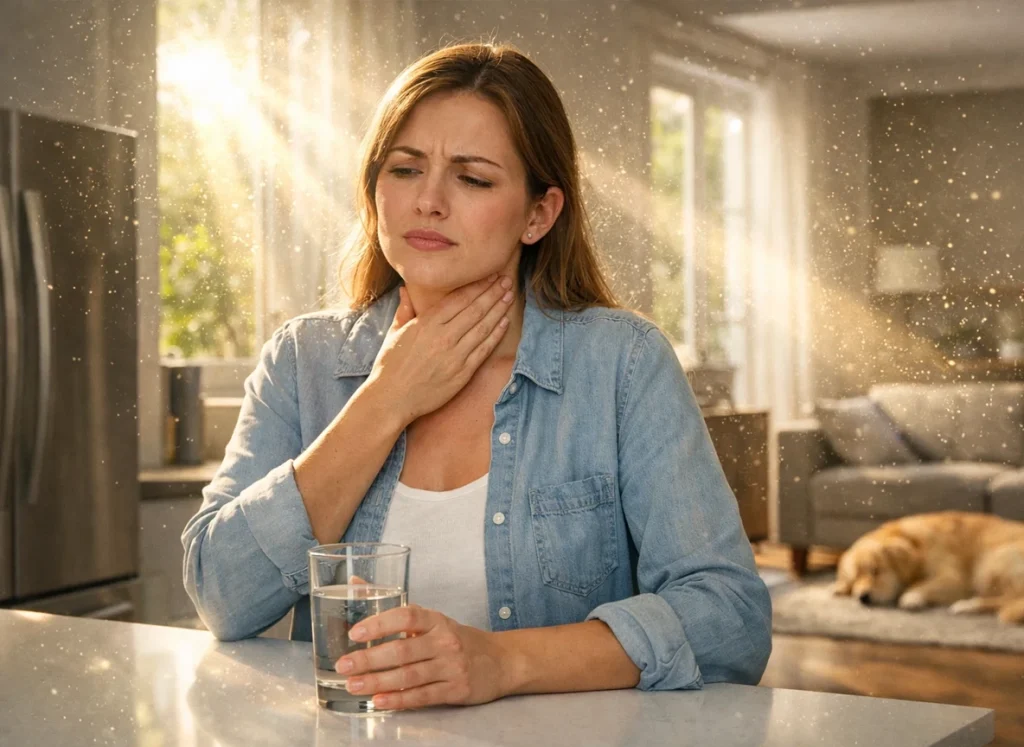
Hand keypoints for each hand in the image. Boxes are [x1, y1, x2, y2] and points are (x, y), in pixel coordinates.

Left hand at [333, 604, 516, 710]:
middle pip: (403, 650)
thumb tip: (356, 585)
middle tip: (344, 665)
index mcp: (437, 620)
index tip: (355, 633)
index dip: (380, 623)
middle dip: (369, 659)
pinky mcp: (456, 689)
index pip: (407, 616)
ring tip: (353, 685)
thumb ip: (397, 610)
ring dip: (377, 681)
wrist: (501, 661)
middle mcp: (445, 641)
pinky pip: (422, 696)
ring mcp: (451, 667)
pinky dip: (399, 699)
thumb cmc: (459, 640)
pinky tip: (379, 700)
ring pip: (409, 675)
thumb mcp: (434, 621)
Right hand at [366, 275, 514, 423]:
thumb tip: (406, 289)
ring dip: (499, 310)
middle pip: (475, 309)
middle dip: (493, 293)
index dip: (478, 286)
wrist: (391, 398)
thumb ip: (405, 310)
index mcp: (426, 323)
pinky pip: (484, 350)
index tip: (490, 276)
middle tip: (506, 281)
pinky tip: (505, 322)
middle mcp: (443, 336)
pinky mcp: (462, 373)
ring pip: (483, 327)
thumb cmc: (390, 366)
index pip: (459, 299)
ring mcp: (455, 355)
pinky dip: (496, 335)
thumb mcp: (394, 333)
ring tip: (509, 296)